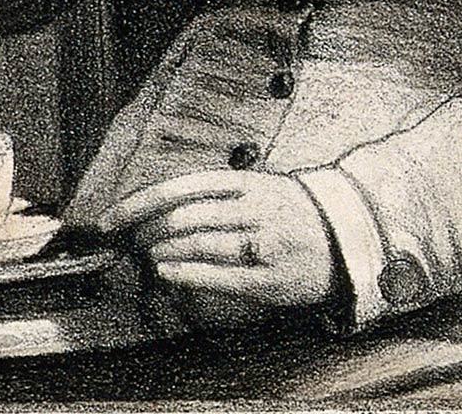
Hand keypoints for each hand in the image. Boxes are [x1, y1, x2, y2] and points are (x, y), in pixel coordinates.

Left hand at [99, 170, 336, 326]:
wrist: (350, 237)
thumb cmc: (290, 213)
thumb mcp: (255, 188)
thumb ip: (210, 194)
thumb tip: (153, 207)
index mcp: (244, 182)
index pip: (177, 188)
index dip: (137, 204)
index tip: (110, 220)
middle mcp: (254, 208)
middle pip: (183, 217)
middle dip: (145, 232)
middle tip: (129, 244)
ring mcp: (266, 243)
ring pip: (199, 244)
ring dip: (161, 251)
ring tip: (146, 257)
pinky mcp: (273, 279)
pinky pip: (222, 276)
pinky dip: (187, 272)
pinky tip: (165, 271)